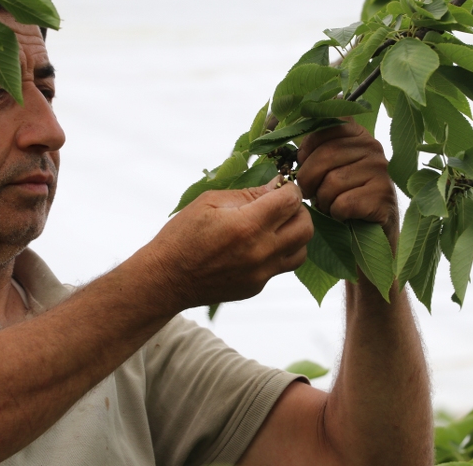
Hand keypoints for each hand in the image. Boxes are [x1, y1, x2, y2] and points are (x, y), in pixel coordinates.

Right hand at [135, 178, 312, 310]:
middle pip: (306, 227)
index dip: (290, 188)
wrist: (166, 279)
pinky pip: (282, 266)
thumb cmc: (183, 234)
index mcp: (248, 226)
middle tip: (281, 205)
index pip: (291, 201)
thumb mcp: (210, 202)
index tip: (281, 186)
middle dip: (298, 210)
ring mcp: (261, 273)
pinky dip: (279, 251)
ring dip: (295, 234)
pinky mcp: (257, 286)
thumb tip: (277, 186)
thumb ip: (248, 194)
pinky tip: (259, 244)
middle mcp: (261, 252)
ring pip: (302, 250)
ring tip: (275, 226)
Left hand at [297, 120, 398, 242]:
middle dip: (308, 179)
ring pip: (333, 181)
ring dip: (323, 200)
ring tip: (329, 205)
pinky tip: (342, 215)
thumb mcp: (332, 167)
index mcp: (357, 134)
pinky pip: (344, 203)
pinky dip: (336, 213)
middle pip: (326, 154)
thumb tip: (294, 153)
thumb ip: (317, 151)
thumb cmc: (345, 195)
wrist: (374, 230)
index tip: (303, 162)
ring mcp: (380, 171)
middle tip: (309, 194)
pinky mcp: (383, 196)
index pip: (326, 126)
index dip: (307, 146)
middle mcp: (373, 147)